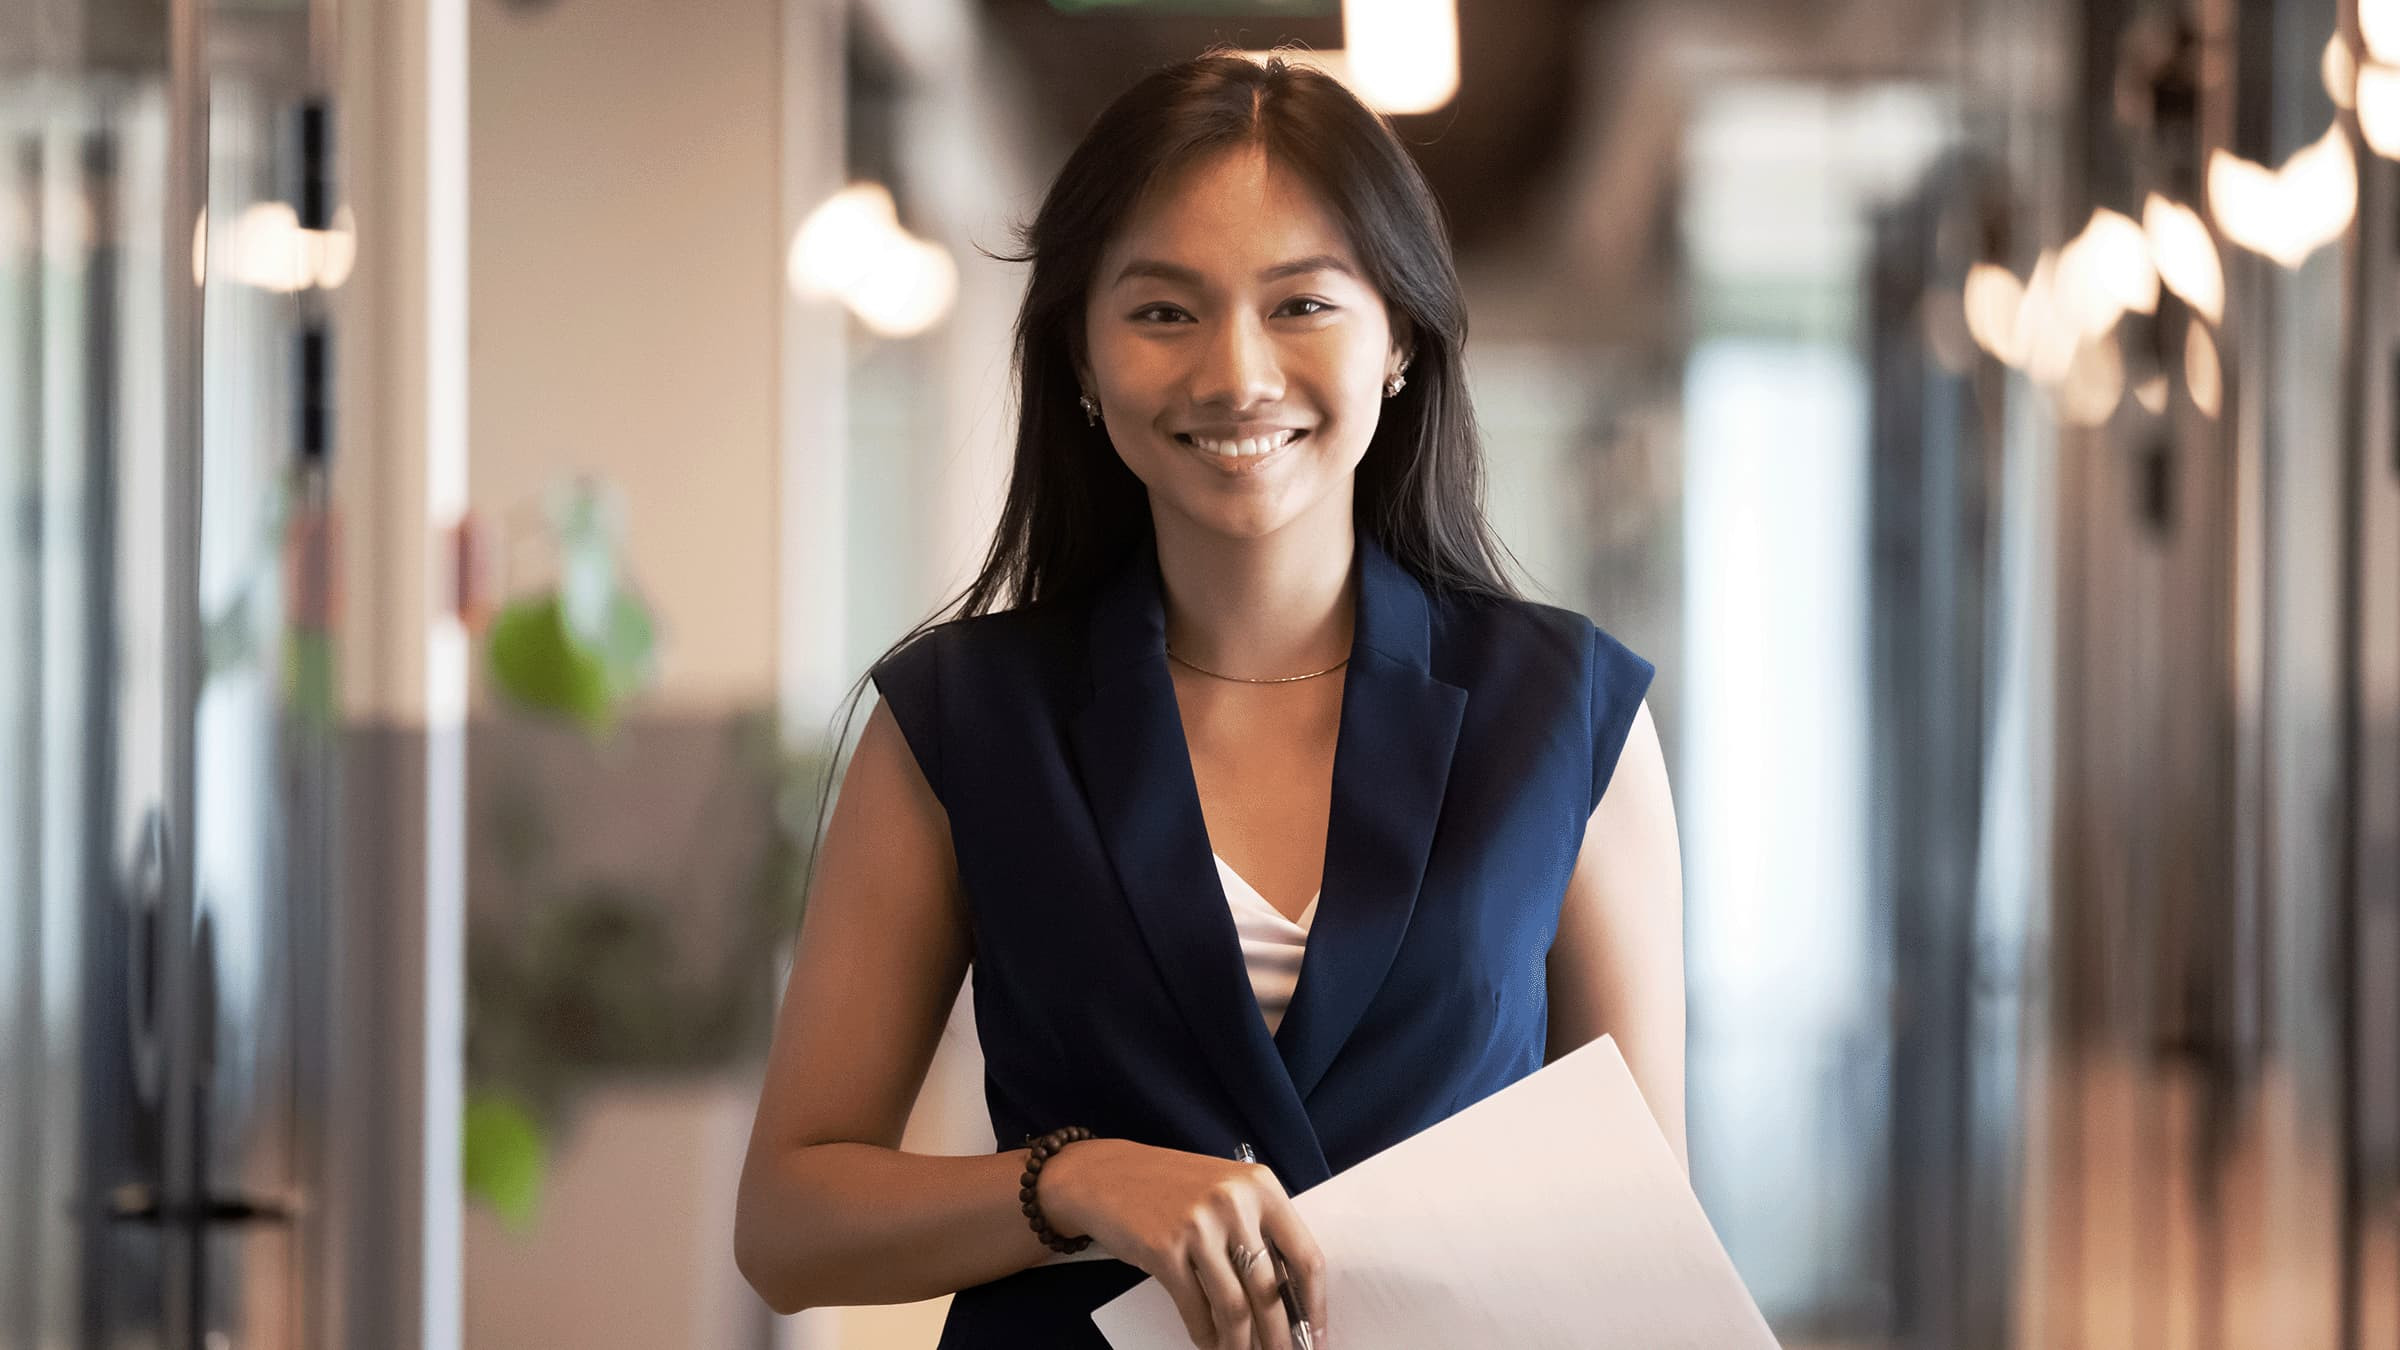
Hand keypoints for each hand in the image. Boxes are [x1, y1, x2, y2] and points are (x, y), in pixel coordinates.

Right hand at [1037, 1137, 1327, 1349]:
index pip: (1304, 1257)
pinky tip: (1210, 1345)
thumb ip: (1259, 1232)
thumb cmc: (1173, 1188)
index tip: (1315, 1337)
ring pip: (1234, 1307)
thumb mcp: (1227, 1193)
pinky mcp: (1164, 1249)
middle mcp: (1233, 1202)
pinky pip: (1195, 1308)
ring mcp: (1198, 1226)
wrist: (1107, 1174)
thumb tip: (1290, 1301)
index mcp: (1261, 1186)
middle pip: (1270, 1290)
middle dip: (1280, 1336)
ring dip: (1241, 1344)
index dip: (1315, 1306)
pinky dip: (1206, 1335)